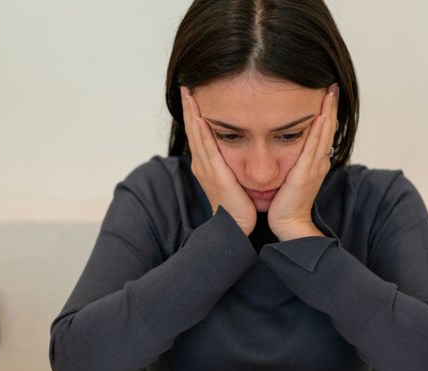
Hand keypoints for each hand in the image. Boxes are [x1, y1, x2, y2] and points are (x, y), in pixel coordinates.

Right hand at [181, 86, 256, 235]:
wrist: (238, 226)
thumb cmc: (240, 205)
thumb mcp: (234, 177)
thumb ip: (233, 161)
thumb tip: (242, 144)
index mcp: (206, 164)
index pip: (198, 132)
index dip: (193, 112)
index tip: (192, 93)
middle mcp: (202, 164)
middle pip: (193, 129)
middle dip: (188, 107)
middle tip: (185, 86)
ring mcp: (206, 170)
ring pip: (196, 135)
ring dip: (192, 113)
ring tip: (188, 94)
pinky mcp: (216, 175)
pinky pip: (207, 149)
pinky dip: (202, 133)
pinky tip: (199, 118)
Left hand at [267, 84, 338, 240]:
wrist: (288, 223)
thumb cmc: (286, 202)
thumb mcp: (292, 175)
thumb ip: (294, 160)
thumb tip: (287, 143)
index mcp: (316, 161)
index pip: (323, 130)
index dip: (327, 111)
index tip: (327, 92)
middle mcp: (319, 161)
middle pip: (328, 127)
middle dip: (331, 105)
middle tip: (333, 85)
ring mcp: (315, 167)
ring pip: (324, 133)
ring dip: (328, 112)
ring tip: (330, 93)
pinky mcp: (306, 173)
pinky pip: (313, 146)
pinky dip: (318, 130)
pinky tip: (320, 115)